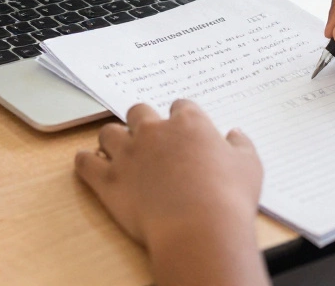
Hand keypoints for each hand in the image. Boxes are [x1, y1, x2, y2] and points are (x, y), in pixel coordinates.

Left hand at [75, 101, 261, 247]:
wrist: (199, 228)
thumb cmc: (228, 198)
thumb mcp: (249, 166)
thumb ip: (241, 146)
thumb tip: (235, 134)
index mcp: (188, 124)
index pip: (180, 106)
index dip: (180, 118)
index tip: (182, 130)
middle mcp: (154, 131)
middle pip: (139, 111)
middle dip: (142, 122)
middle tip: (149, 139)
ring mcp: (128, 154)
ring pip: (108, 132)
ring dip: (113, 140)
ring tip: (119, 152)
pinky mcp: (108, 180)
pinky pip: (85, 163)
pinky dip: (85, 163)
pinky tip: (88, 165)